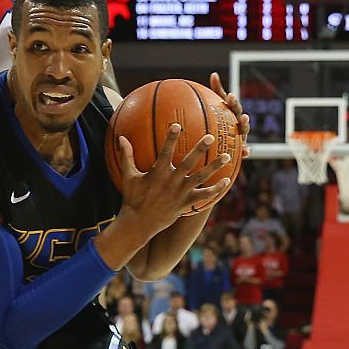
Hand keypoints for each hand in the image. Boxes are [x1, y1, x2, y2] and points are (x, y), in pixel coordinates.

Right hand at [114, 125, 231, 231]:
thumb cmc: (132, 198)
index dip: (171, 138)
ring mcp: (180, 193)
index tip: (177, 125)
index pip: (165, 151)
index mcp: (157, 173)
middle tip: (210, 137)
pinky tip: (226, 182)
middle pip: (189, 162)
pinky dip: (215, 190)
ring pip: (200, 178)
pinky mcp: (186, 204)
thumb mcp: (128, 176)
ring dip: (214, 167)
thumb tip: (121, 138)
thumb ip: (127, 156)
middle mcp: (171, 181)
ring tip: (227, 156)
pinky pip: (203, 196)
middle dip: (200, 149)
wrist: (138, 224)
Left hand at [210, 71, 249, 157]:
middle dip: (241, 115)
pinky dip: (247, 151)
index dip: (233, 101)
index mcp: (232, 114)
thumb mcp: (216, 108)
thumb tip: (214, 74)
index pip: (233, 106)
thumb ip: (216, 93)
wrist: (224, 142)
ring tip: (245, 126)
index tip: (230, 96)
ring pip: (245, 132)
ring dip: (245, 129)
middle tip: (240, 113)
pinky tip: (247, 152)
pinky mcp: (242, 148)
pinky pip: (244, 150)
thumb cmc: (221, 121)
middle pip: (241, 118)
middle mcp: (239, 124)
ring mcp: (242, 136)